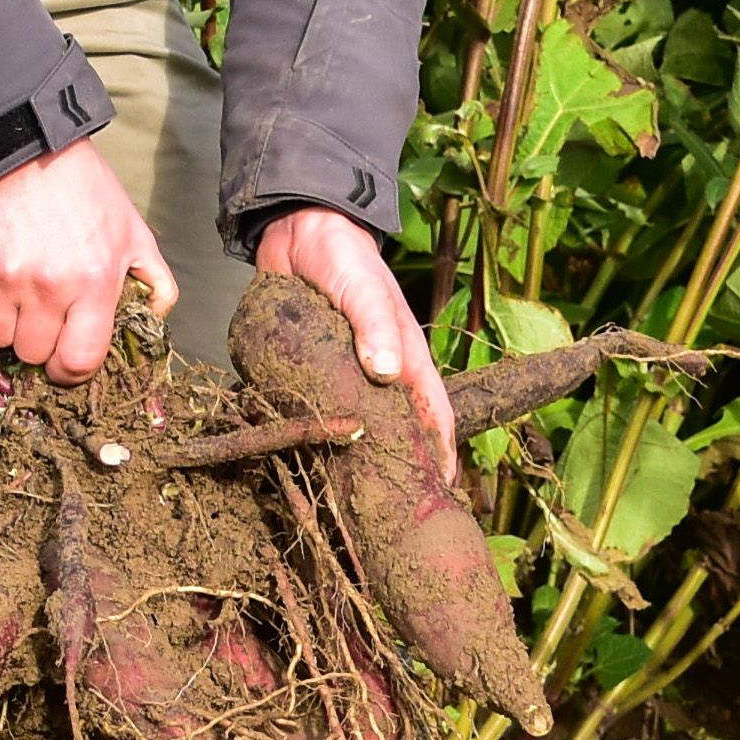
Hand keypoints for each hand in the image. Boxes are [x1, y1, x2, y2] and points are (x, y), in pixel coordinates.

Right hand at [0, 140, 174, 380]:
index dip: (71, 371)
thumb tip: (154, 322)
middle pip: (32, 355)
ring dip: (9, 324)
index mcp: (93, 282)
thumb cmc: (88, 192)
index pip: (77, 362)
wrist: (29, 147)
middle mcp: (46, 286)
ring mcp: (3, 276)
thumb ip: (155, 282)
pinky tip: (3, 264)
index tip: (67, 361)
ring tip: (22, 293)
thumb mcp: (135, 231)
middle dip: (40, 343)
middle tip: (46, 316)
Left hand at [258, 206, 454, 484]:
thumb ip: (374, 326)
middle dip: (400, 465)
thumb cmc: (343, 257)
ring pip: (360, 423)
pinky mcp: (316, 370)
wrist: (298, 230)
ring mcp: (349, 373)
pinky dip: (322, 434)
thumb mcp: (362, 289)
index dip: (439, 453)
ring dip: (359, 456)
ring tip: (351, 499)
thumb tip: (385, 373)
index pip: (432, 413)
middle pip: (399, 427)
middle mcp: (381, 371)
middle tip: (391, 509)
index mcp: (405, 356)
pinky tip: (308, 460)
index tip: (441, 493)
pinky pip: (323, 409)